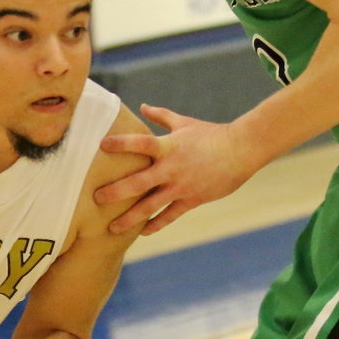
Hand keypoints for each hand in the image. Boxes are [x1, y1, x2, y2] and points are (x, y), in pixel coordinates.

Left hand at [93, 103, 257, 234]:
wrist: (242, 150)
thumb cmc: (212, 134)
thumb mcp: (185, 123)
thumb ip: (162, 116)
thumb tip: (143, 105)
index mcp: (168, 146)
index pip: (139, 143)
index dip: (121, 144)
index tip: (102, 145)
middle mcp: (171, 168)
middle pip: (138, 183)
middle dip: (116, 192)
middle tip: (96, 198)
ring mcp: (181, 187)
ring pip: (151, 206)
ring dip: (130, 218)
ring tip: (112, 227)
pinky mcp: (192, 200)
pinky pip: (170, 216)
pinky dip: (156, 225)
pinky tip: (142, 232)